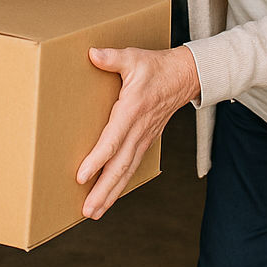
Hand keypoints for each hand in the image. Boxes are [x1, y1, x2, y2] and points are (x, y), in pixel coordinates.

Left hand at [78, 46, 200, 219]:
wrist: (185, 77)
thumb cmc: (156, 67)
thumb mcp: (133, 57)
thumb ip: (112, 58)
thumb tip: (92, 54)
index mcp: (132, 110)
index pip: (113, 140)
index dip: (97, 160)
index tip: (81, 176)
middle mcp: (138, 130)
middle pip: (120, 166)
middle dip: (103, 190)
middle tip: (87, 210)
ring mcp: (143, 138)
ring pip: (126, 171)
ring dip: (110, 193)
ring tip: (93, 212)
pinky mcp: (145, 141)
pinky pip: (132, 166)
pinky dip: (120, 184)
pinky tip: (108, 197)